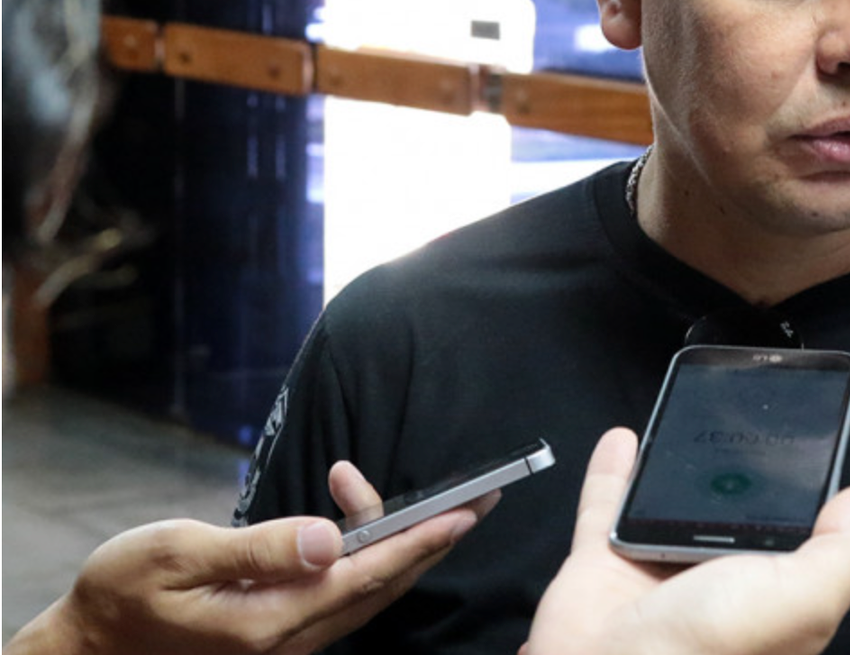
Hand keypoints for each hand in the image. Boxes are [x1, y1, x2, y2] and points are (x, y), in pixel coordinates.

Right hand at [6, 463, 492, 654]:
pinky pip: (342, 594)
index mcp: (268, 621)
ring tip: (409, 489)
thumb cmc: (123, 591)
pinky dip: (362, 553)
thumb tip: (328, 534)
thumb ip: (256, 548)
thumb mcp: (176, 554)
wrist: (89, 646)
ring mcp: (287, 642)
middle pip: (382, 586)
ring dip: (398, 541)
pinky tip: (351, 514)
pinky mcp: (280, 634)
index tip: (464, 511)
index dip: (419, 540)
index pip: (365, 575)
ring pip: (366, 591)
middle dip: (435, 540)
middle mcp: (289, 639)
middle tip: (482, 498)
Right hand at [523, 427, 849, 654]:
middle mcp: (718, 584)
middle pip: (737, 517)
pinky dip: (615, 472)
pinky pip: (609, 505)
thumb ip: (839, 555)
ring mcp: (659, 570)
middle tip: (756, 425)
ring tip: (696, 420)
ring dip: (677, 467)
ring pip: (673, 505)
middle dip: (745, 477)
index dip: (820, 506)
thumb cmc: (703, 650)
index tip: (825, 455)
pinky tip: (626, 439)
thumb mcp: (801, 600)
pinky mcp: (605, 561)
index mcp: (773, 597)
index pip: (806, 544)